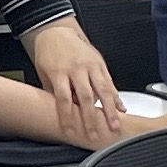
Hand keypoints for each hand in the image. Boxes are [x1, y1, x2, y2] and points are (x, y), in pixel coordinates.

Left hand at [30, 25, 129, 147]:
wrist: (57, 31)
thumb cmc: (49, 54)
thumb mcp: (44, 73)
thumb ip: (53, 92)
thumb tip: (59, 113)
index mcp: (59, 72)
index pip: (63, 98)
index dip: (67, 117)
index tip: (70, 132)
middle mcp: (76, 68)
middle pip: (86, 96)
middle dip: (91, 118)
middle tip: (95, 135)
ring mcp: (90, 65)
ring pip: (103, 90)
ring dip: (110, 110)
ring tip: (115, 126)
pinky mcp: (100, 63)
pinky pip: (110, 82)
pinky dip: (116, 97)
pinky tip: (121, 109)